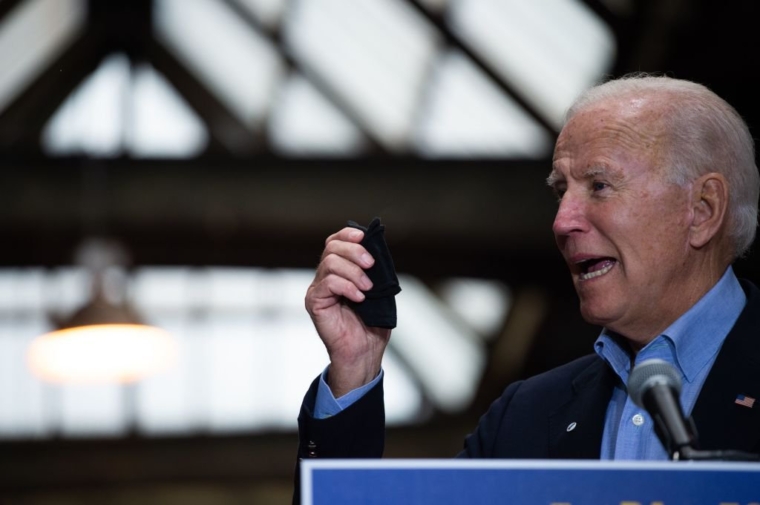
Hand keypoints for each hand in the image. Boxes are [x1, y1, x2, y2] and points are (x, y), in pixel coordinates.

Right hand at [305, 227, 391, 396]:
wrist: (365, 351)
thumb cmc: (372, 323)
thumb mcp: (378, 289)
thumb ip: (373, 268)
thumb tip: (375, 247)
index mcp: (340, 270)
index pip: (336, 241)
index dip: (349, 234)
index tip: (364, 237)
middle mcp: (325, 276)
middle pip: (332, 247)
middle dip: (355, 251)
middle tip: (371, 265)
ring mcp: (318, 289)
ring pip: (330, 262)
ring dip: (353, 272)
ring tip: (368, 288)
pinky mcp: (314, 302)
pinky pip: (328, 283)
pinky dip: (347, 286)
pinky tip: (359, 298)